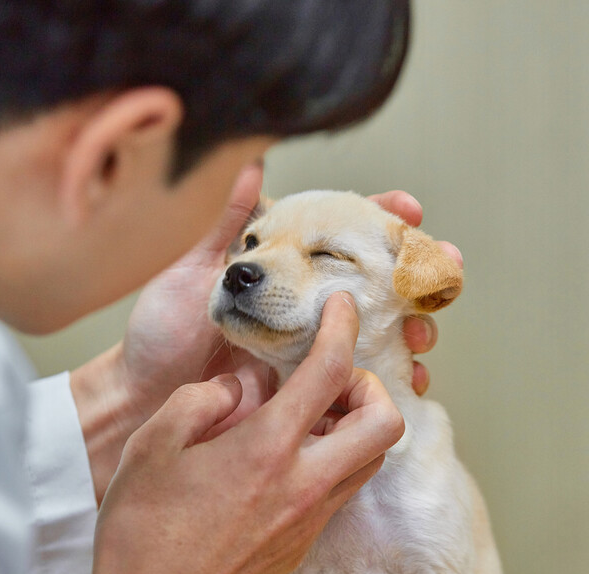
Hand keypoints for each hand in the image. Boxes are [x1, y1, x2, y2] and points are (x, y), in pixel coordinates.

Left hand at [71, 171, 459, 501]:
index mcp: (282, 265)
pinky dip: (396, 375)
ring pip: (384, 328)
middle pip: (378, 280)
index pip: (342, 231)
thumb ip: (224, 223)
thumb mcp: (190, 271)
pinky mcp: (313, 383)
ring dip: (416, 327)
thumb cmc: (160, 330)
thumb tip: (249, 162)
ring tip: (424, 333)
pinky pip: (366, 376)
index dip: (383, 218)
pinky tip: (413, 378)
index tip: (411, 210)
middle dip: (420, 275)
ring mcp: (314, 342)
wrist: (144, 397)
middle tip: (445, 271)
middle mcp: (306, 299)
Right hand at [84, 294, 404, 573]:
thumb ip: (201, 400)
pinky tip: (291, 457)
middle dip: (372, 389)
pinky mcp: (305, 544)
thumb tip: (238, 389)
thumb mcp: (153, 446)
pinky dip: (335, 461)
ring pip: (371, 460)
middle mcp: (305, 484)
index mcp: (267, 449)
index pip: (330, 371)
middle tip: (334, 381)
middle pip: (386, 424)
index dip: (343, 328)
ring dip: (358, 427)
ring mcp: (310, 519)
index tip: (343, 308)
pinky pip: (342, 490)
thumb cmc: (143, 533)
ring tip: (314, 415)